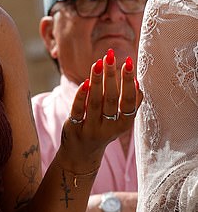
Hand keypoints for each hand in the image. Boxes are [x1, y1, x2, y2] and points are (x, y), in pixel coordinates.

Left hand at [61, 49, 140, 167]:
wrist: (81, 155)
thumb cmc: (104, 130)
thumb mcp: (121, 121)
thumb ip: (130, 104)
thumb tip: (137, 81)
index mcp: (123, 125)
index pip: (129, 102)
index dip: (129, 82)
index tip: (128, 62)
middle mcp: (108, 128)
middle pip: (111, 99)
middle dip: (112, 76)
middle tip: (110, 56)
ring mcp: (90, 129)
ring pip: (95, 102)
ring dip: (97, 80)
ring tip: (98, 62)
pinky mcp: (74, 128)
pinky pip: (78, 110)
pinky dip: (81, 96)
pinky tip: (85, 82)